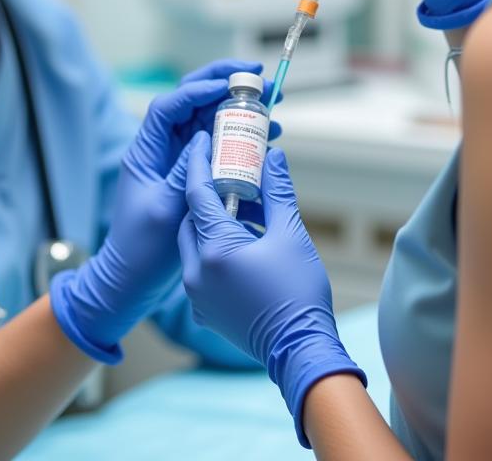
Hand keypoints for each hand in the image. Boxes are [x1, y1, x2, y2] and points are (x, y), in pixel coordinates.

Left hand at [51, 60, 277, 361]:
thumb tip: (206, 137)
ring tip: (270, 109)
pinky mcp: (193, 178)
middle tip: (256, 76)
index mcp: (146, 152)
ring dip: (237, 111)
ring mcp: (177, 162)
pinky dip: (239, 140)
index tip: (228, 86)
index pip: (169, 106)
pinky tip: (264, 142)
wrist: (132, 282)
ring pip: (208, 122)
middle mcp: (161, 150)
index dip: (197, 90)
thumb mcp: (165, 209)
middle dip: (221, 84)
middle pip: (190, 103)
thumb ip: (185, 172)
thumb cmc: (141, 250)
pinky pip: (218, 149)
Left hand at [178, 132, 364, 445]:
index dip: (201, 161)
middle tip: (225, 167)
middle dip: (207, 189)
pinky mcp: (204, 308)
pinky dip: (214, 245)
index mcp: (214, 248)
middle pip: (192, 215)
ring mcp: (197, 293)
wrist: (300, 353)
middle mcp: (196, 271)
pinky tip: (241, 236)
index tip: (206, 137)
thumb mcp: (290, 234)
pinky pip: (200, 265)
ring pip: (194, 240)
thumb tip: (273, 156)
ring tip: (242, 203)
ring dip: (212, 219)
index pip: (196, 192)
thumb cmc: (297, 293)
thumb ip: (277, 191)